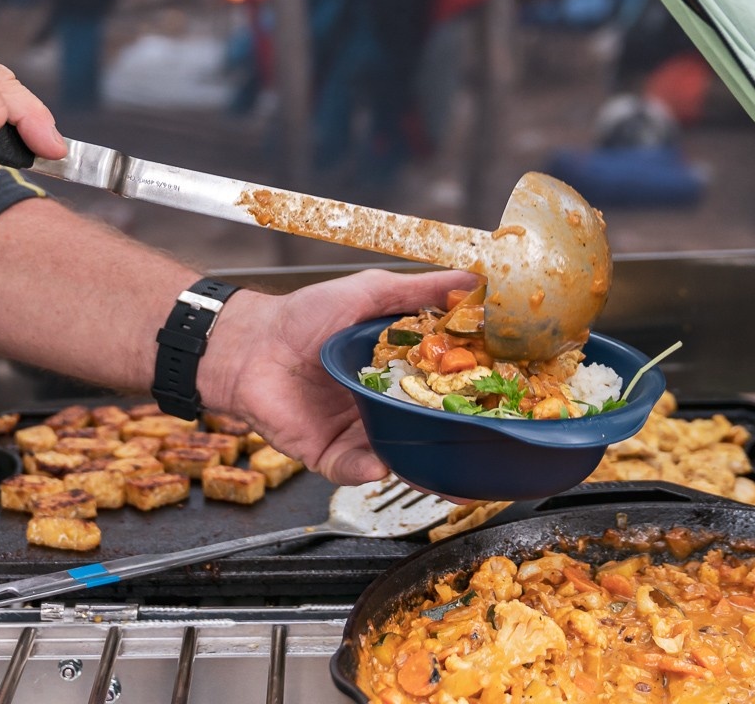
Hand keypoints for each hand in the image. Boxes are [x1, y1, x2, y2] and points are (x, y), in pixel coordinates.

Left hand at [199, 269, 474, 484]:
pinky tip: (378, 462)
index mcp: (400, 371)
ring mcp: (358, 432)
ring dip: (422, 467)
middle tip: (486, 448)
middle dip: (457, 444)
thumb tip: (472, 279)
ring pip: (398, 457)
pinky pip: (352, 468)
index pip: (447, 389)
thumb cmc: (305, 314)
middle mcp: (384, 406)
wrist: (249, 343)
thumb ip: (420, 290)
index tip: (505, 398)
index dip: (474, 395)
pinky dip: (366, 468)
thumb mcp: (370, 291)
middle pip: (430, 431)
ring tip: (448, 475)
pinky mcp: (327, 452)